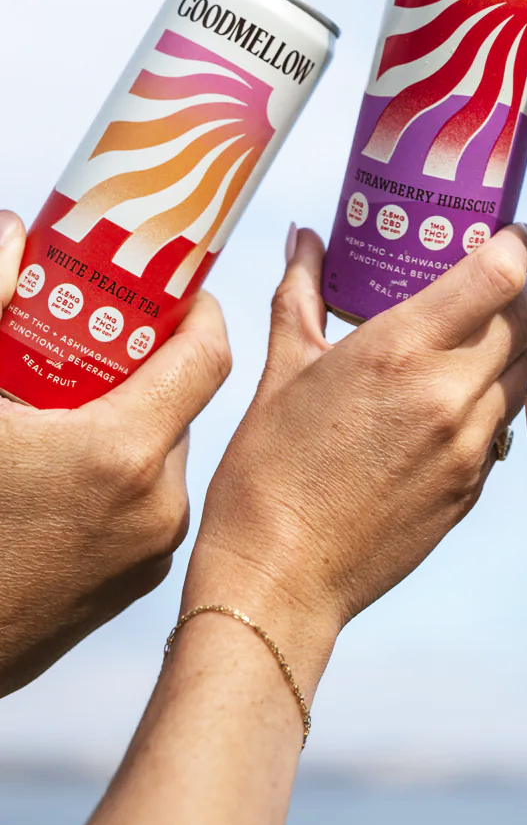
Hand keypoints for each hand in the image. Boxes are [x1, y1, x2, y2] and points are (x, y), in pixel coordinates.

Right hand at [0, 209, 231, 695]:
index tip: (176, 291)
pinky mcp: (129, 592)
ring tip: (61, 414)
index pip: (207, 356)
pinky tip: (58, 479)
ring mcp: (146, 555)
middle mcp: (155, 504)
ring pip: (158, 457)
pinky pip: (144, 508)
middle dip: (139, 368)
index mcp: (122, 452)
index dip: (197, 312)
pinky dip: (116, 479)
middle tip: (93, 345)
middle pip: (178, 405)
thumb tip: (10, 232)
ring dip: (124, 426)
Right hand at [182, 222, 526, 690]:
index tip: (519, 232)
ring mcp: (469, 445)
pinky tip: (456, 402)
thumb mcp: (279, 372)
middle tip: (489, 283)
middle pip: (522, 318)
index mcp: (400, 350)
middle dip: (513, 293)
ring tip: (474, 341)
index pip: (498, 275)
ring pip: (526, 371)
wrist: (280, 581)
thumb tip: (305, 241)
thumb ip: (300, 294)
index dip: (518, 244)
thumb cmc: (268, 477)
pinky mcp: (475, 487)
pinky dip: (496, 400)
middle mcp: (448, 392)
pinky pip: (508, 424)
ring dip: (511, 347)